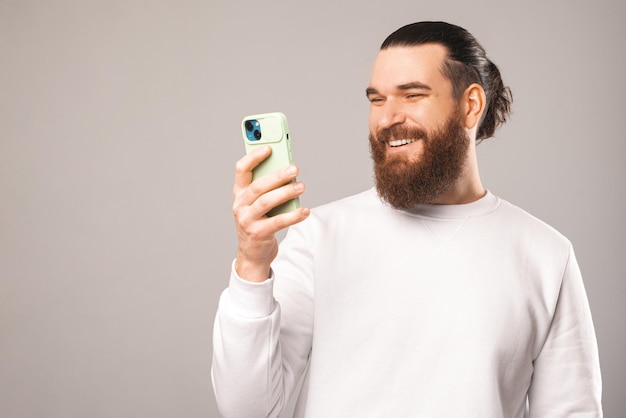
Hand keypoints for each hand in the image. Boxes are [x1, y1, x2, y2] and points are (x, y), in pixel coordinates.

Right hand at [232, 146, 309, 281]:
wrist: (252, 254)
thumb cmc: (258, 223)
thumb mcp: (257, 204)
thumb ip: (267, 188)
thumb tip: (288, 171)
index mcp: (239, 194)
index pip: (241, 170)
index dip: (253, 157)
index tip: (268, 148)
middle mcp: (240, 205)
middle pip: (258, 186)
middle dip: (277, 175)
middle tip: (294, 168)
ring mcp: (247, 220)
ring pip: (267, 202)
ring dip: (286, 192)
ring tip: (302, 186)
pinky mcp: (258, 234)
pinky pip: (278, 222)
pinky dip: (293, 215)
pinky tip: (305, 211)